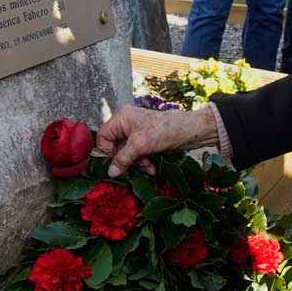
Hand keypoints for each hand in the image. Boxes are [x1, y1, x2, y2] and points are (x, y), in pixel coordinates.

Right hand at [96, 106, 219, 176]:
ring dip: (136, 163)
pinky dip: (142, 162)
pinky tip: (151, 167)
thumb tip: (111, 172)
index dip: (108, 152)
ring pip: (126, 154)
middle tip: (137, 165)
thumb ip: (123, 158)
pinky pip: (136, 155)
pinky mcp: (144, 141)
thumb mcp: (140, 145)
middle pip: (115, 148)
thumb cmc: (164, 131)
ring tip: (148, 166)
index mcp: (121, 118)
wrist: (188, 131)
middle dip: (127, 160)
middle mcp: (125, 124)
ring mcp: (135, 133)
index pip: (102, 137)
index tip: (117, 163)